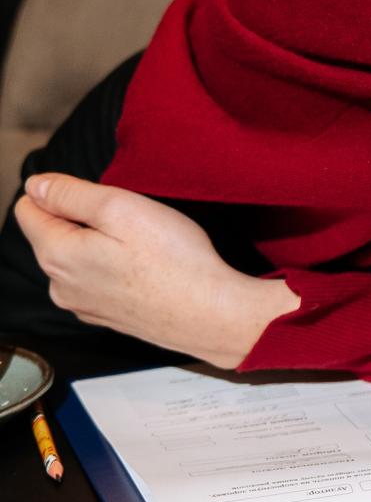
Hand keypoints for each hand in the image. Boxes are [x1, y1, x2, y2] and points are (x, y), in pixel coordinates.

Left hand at [13, 173, 295, 371]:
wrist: (212, 316)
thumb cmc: (174, 261)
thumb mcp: (120, 208)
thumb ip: (70, 193)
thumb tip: (36, 185)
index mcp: (56, 255)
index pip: (28, 207)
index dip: (61, 191)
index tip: (102, 198)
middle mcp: (60, 285)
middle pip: (52, 232)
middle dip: (83, 219)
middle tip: (129, 222)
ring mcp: (83, 305)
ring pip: (75, 256)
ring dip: (99, 243)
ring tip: (141, 246)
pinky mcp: (106, 316)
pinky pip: (96, 279)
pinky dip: (113, 268)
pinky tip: (145, 269)